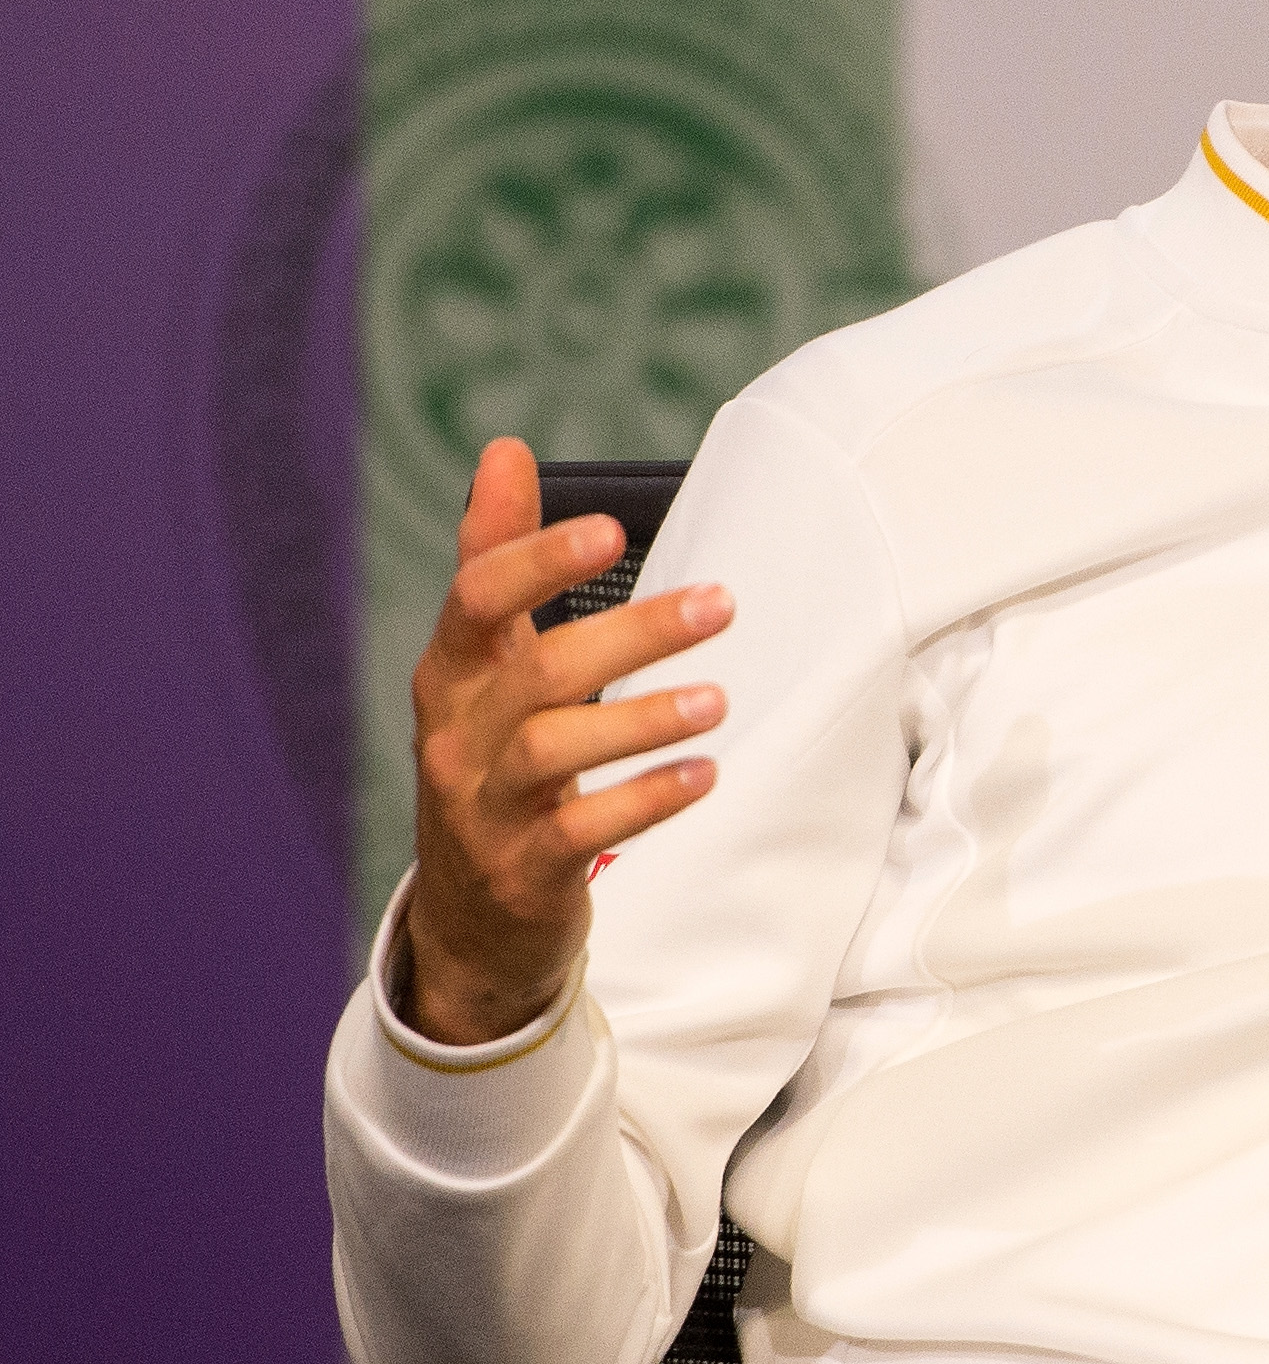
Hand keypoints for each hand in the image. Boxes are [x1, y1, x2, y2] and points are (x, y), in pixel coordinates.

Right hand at [398, 438, 734, 1045]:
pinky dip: (643, 800)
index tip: (610, 530)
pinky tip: (703, 775)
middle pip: (539, 671)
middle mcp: (458, 735)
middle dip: (633, 633)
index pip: (476, 600)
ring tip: (716, 699)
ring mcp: (484, 808)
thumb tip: (505, 451)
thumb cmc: (493, 758)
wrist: (469, 912)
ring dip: (643, 721)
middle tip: (721, 602)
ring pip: (554, 750)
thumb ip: (499, 558)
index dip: (538, 560)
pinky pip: (581, 832)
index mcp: (451, 673)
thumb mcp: (486, 664)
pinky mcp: (523, 870)